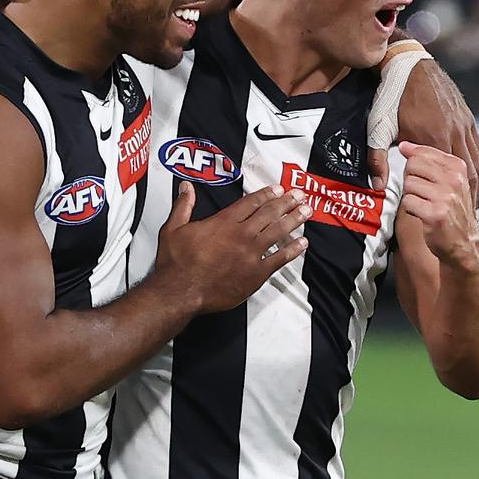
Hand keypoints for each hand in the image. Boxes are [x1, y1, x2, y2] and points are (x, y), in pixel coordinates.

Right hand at [156, 181, 310, 312]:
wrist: (181, 291)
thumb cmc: (176, 263)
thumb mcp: (173, 229)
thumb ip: (183, 206)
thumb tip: (186, 187)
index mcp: (223, 222)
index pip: (250, 203)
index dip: (266, 194)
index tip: (278, 189)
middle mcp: (241, 235)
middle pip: (269, 213)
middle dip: (287, 202)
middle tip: (300, 195)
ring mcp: (251, 254)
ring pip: (278, 232)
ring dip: (294, 220)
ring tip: (306, 212)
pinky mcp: (256, 274)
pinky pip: (279, 259)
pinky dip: (292, 250)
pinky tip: (302, 243)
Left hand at [368, 60, 478, 204]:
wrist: (410, 65)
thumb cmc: (391, 98)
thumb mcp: (379, 129)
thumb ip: (377, 159)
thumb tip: (378, 186)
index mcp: (434, 139)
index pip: (448, 178)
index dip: (453, 197)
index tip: (457, 214)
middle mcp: (455, 134)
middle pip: (468, 172)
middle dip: (471, 195)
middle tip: (471, 215)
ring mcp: (464, 124)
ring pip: (476, 160)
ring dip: (477, 181)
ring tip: (475, 199)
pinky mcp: (466, 117)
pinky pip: (477, 146)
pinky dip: (477, 163)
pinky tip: (475, 173)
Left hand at [399, 142, 478, 269]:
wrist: (463, 242)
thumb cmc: (452, 211)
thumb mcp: (449, 182)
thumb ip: (430, 163)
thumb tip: (405, 146)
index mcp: (458, 168)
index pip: (424, 152)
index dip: (411, 156)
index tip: (407, 158)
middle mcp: (453, 180)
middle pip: (413, 165)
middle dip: (410, 177)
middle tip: (419, 190)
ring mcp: (444, 197)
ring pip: (408, 184)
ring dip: (410, 195)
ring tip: (422, 203)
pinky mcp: (434, 213)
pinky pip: (407, 202)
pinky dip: (409, 208)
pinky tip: (421, 213)